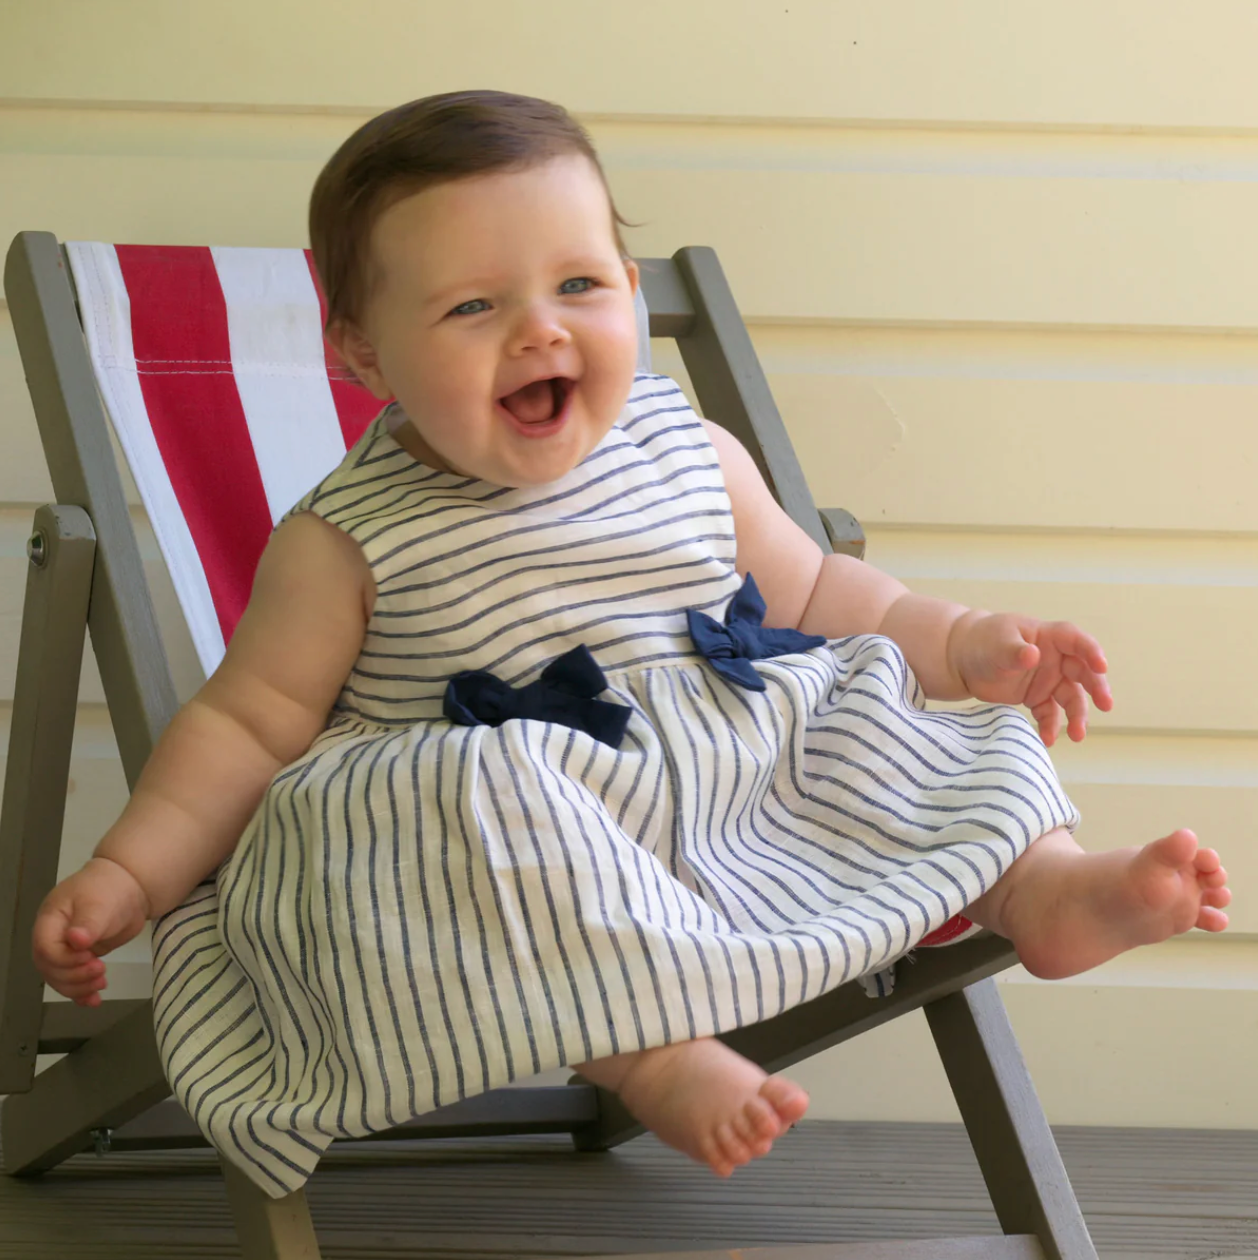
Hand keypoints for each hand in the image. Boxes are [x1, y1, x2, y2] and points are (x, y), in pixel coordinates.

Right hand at [32, 857, 150, 1006]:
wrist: (129, 888)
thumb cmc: (109, 889)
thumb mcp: (99, 902)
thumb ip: (88, 923)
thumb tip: (76, 940)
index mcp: (50, 920)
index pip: (45, 948)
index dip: (64, 959)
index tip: (89, 957)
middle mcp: (53, 938)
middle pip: (50, 968)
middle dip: (73, 976)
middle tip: (100, 971)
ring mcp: (66, 950)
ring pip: (60, 978)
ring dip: (78, 987)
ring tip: (101, 984)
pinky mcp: (81, 959)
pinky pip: (74, 980)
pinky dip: (82, 993)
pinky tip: (93, 1001)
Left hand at [952, 613, 1112, 744]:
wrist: (964, 659)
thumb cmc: (983, 642)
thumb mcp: (996, 644)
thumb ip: (1014, 651)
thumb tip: (1033, 655)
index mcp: (1048, 637)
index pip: (1075, 640)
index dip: (1091, 651)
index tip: (1101, 666)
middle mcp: (1054, 658)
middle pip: (1082, 672)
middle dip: (1096, 688)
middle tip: (1105, 705)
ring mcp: (1048, 679)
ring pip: (1071, 698)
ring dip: (1077, 716)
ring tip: (1077, 735)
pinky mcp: (1037, 697)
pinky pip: (1049, 714)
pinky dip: (1050, 726)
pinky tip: (1048, 740)